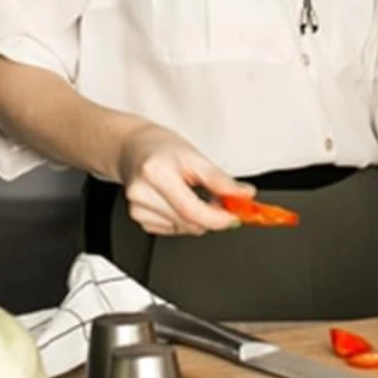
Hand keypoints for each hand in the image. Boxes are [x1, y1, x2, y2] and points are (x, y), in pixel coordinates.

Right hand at [115, 122, 255, 235]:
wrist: (133, 148)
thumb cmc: (162, 148)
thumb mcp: (195, 156)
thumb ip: (221, 180)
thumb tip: (244, 195)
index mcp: (156, 173)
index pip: (191, 209)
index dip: (217, 218)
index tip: (235, 217)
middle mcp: (142, 193)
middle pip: (188, 222)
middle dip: (212, 216)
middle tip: (221, 200)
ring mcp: (137, 209)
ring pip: (183, 228)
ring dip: (198, 217)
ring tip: (194, 192)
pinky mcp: (139, 219)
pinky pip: (173, 229)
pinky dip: (184, 219)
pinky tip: (179, 200)